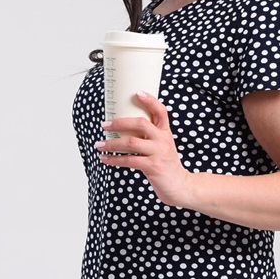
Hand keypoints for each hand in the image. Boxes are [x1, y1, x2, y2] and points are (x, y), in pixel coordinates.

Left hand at [94, 91, 192, 207]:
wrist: (179, 186)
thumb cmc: (166, 164)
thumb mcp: (162, 145)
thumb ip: (149, 136)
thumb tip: (123, 128)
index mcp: (165, 132)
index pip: (161, 111)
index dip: (150, 100)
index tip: (137, 93)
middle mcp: (163, 140)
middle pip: (140, 123)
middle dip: (119, 123)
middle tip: (104, 124)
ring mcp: (159, 153)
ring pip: (131, 143)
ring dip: (111, 143)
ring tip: (99, 144)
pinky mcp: (153, 166)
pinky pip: (129, 160)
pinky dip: (114, 159)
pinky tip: (105, 159)